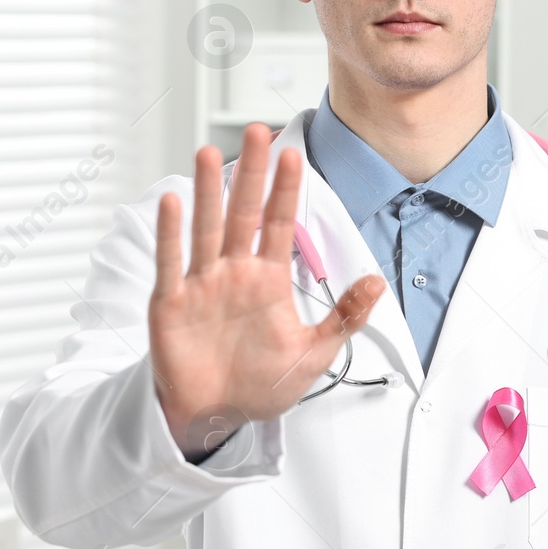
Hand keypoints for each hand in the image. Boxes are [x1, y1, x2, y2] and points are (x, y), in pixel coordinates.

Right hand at [149, 123, 386, 462]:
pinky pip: (171, 262)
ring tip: (210, 154)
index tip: (295, 155)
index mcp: (267, 281)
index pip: (279, 225)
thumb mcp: (313, 353)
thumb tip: (377, 282)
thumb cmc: (259, 385)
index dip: (287, 191)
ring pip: (206, 228)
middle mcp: (233, 273)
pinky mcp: (171, 303)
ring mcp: (201, 284)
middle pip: (242, 213)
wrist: (215, 416)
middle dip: (250, 174)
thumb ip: (344, 317)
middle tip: (255, 131)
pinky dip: (171, 234)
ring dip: (208, 192)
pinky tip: (174, 202)